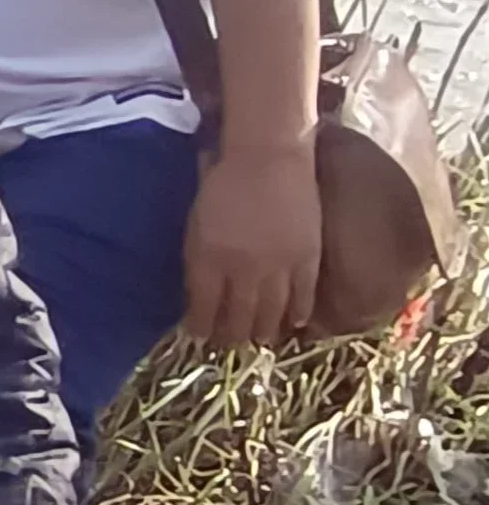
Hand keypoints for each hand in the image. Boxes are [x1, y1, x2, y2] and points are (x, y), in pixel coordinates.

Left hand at [184, 143, 320, 345]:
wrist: (269, 157)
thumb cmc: (223, 181)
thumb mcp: (195, 222)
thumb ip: (197, 257)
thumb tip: (198, 290)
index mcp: (208, 260)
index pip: (203, 307)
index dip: (201, 326)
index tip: (200, 337)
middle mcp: (241, 271)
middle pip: (237, 316)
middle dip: (231, 335)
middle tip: (229, 347)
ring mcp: (278, 267)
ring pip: (271, 312)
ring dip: (263, 331)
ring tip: (259, 341)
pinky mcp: (308, 259)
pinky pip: (304, 296)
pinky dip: (299, 313)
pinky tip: (295, 325)